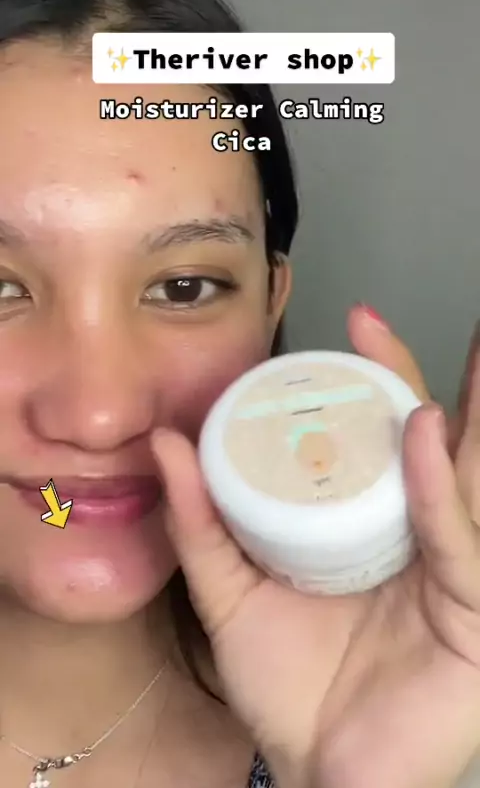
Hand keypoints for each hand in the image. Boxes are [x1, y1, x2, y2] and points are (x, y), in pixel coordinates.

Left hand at [152, 307, 479, 787]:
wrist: (320, 771)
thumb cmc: (291, 687)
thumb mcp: (235, 594)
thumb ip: (203, 524)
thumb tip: (168, 444)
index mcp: (376, 524)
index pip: (385, 437)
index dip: (374, 379)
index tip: (352, 323)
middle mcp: (424, 535)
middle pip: (432, 441)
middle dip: (420, 376)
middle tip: (401, 321)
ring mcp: (456, 569)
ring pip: (468, 473)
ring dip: (467, 408)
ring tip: (468, 346)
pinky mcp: (475, 612)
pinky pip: (457, 539)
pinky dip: (438, 487)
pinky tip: (422, 433)